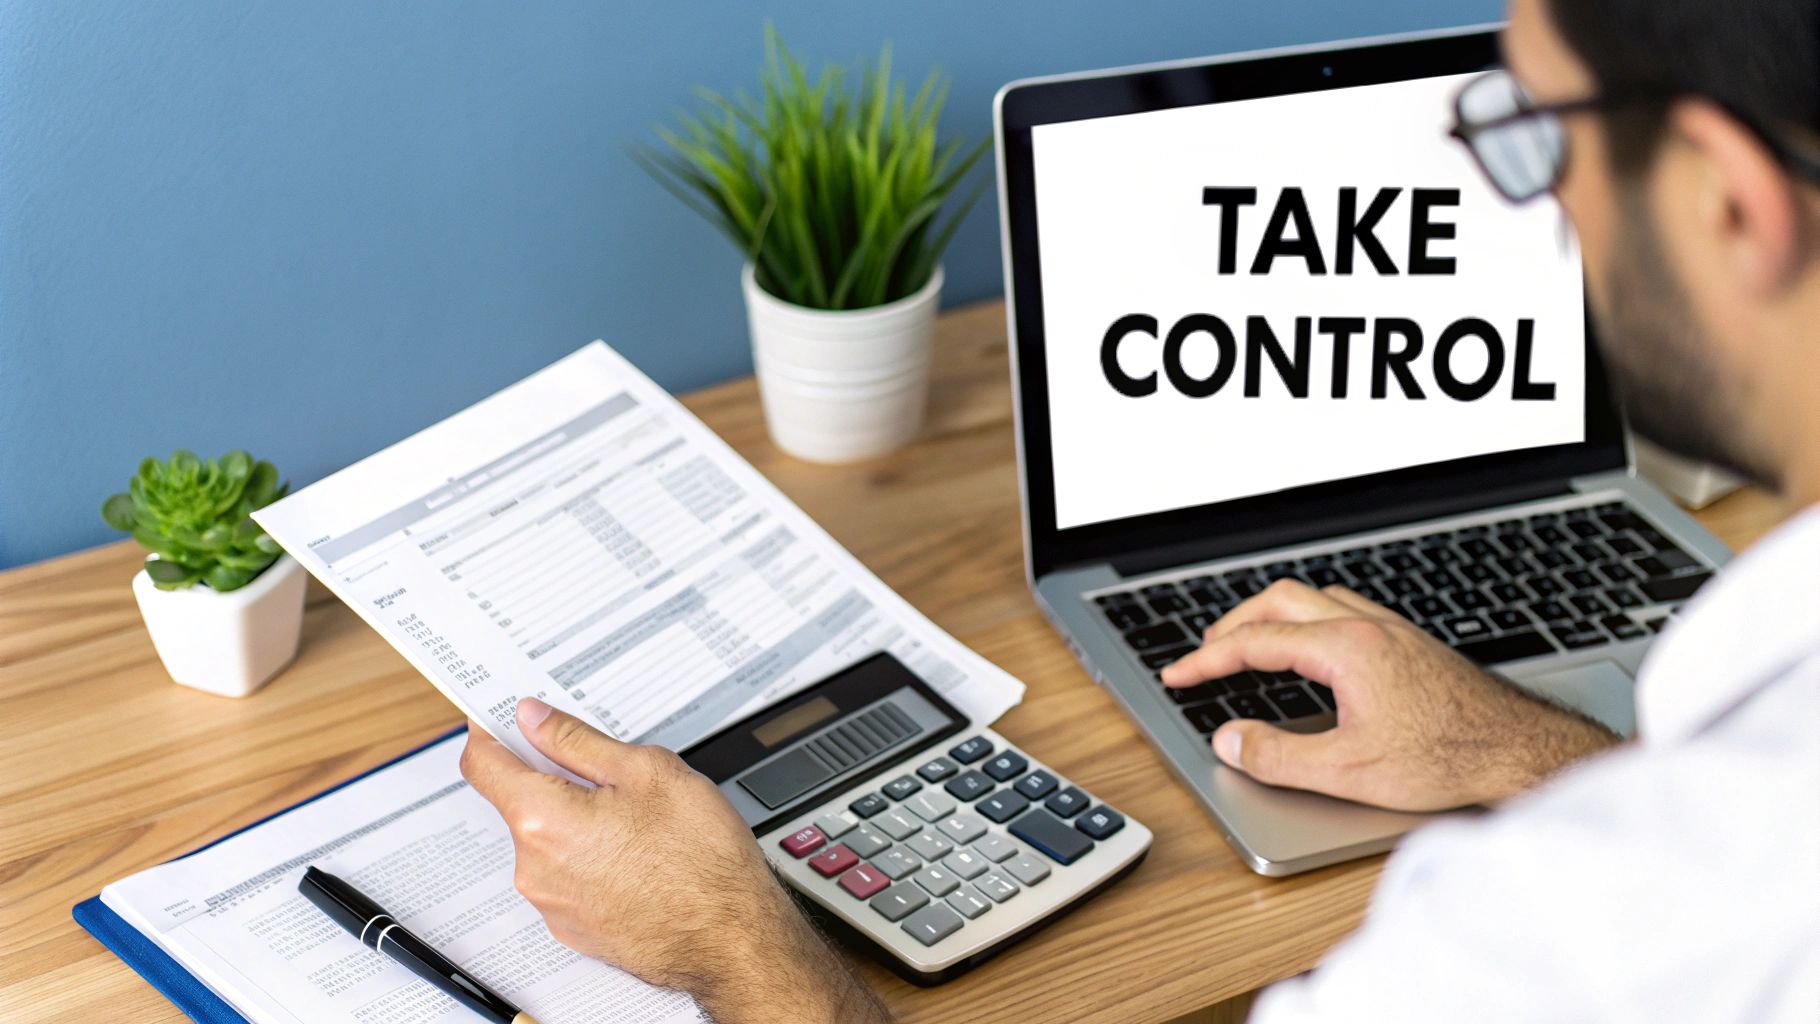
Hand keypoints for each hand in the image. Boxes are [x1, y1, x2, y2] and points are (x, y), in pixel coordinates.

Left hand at [460, 699, 892, 1023]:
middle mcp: (535, 868)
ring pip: (548, 842)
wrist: (732, 940)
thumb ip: (578, 741)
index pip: (483, 764)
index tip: (504, 719)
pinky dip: (590, 859)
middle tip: (610, 771)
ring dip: (577, 821)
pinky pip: (567, 878)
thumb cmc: (701, 860)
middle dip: (555, 779)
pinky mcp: (574, 929)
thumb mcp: (648, 772)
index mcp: (544, 820)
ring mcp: (553, 905)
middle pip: (521, 803)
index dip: (491, 732)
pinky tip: (638, 855)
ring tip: (639, 820)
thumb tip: (535, 720)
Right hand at [1160, 581, 1619, 810]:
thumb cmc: (1447, 756)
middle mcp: (1367, 626)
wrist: (1518, 751)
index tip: (1179, 675)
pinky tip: (1308, 651)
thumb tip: (1230, 741)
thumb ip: (1278, 755)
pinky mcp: (1408, 643)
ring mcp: (1391, 630)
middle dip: (1232, 624)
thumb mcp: (1348, 771)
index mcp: (1345, 648)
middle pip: (1279, 599)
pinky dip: (1305, 620)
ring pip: (1313, 598)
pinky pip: (1341, 609)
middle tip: (1205, 655)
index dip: (1206, 659)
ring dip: (1270, 615)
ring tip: (1247, 645)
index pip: (1255, 641)